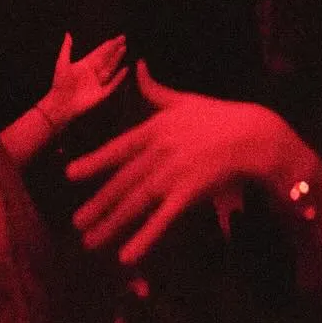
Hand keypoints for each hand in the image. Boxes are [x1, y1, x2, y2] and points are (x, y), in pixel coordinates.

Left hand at [42, 34, 127, 127]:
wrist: (61, 104)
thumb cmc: (60, 84)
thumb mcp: (62, 63)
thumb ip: (67, 48)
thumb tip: (68, 33)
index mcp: (86, 64)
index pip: (100, 52)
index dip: (108, 45)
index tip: (117, 38)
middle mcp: (94, 72)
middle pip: (107, 58)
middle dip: (114, 49)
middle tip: (123, 39)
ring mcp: (98, 83)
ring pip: (110, 68)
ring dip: (117, 59)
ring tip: (124, 48)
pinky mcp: (101, 94)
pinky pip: (112, 84)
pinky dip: (119, 78)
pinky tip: (125, 70)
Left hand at [68, 64, 288, 263]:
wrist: (252, 135)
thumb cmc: (219, 116)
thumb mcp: (184, 100)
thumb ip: (156, 89)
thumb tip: (138, 66)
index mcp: (155, 128)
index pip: (118, 148)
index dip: (93, 162)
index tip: (69, 175)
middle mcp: (158, 152)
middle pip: (122, 182)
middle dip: (98, 203)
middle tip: (76, 223)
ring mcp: (172, 174)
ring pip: (135, 203)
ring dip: (111, 224)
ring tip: (91, 241)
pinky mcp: (188, 193)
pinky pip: (162, 220)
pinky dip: (143, 238)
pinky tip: (126, 256)